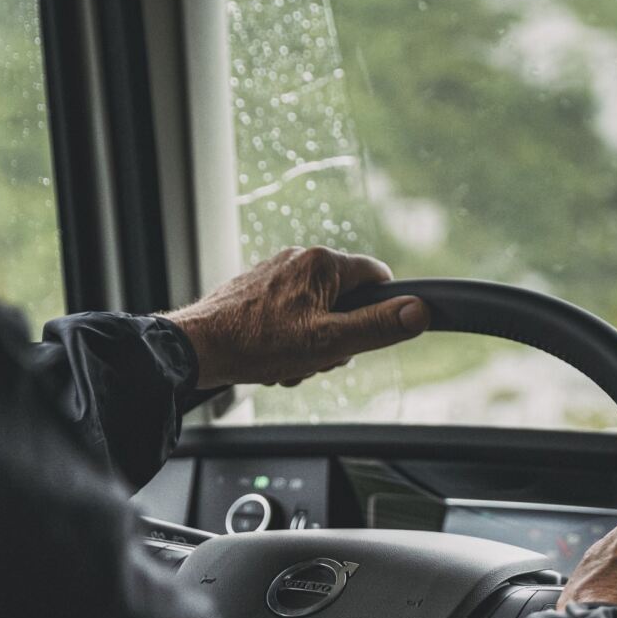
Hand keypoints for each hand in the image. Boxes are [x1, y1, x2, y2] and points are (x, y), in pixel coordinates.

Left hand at [163, 246, 429, 388]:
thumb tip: (421, 311)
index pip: (380, 278)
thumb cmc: (259, 344)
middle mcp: (301, 257)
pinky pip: (292, 311)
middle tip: (317, 357)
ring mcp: (276, 270)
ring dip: (313, 341)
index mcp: (323, 263)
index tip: (359, 338)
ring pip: (319, 309)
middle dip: (339, 334)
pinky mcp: (258, 286)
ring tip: (290, 360)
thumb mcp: (330, 343)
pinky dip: (289, 336)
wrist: (196, 349)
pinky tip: (272, 355)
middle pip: (348, 298)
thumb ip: (379, 326)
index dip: (379, 313)